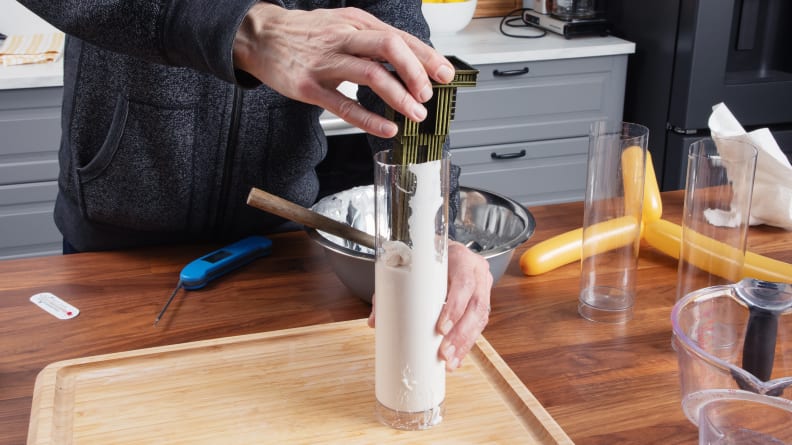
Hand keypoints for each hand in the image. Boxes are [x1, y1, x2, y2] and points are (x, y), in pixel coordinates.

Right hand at [232, 4, 455, 137]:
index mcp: (356, 22)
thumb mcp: (343, 26)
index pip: (399, 37)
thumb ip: (373, 41)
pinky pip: (345, 105)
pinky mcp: (310, 86)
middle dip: (416, 72)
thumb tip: (410, 61)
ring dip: (399, 96)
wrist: (261, 37)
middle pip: (389, 47)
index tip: (445, 74)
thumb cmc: (307, 35)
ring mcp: (326, 62)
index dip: (426, 57)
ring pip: (371, 74)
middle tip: (428, 94)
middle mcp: (344, 37)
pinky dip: (370, 118)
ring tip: (415, 113)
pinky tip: (387, 127)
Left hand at [368, 240, 492, 371]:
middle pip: (475, 306)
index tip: (441, 328)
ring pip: (480, 318)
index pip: (463, 283)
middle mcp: (476, 272)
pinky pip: (479, 325)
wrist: (445, 249)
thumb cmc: (429, 258)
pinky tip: (456, 359)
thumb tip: (375, 321)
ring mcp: (483, 287)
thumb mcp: (412, 266)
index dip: (454, 307)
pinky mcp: (482, 301)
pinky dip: (466, 344)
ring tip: (448, 361)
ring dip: (464, 343)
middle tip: (443, 353)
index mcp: (460, 258)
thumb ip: (392, 290)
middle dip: (460, 334)